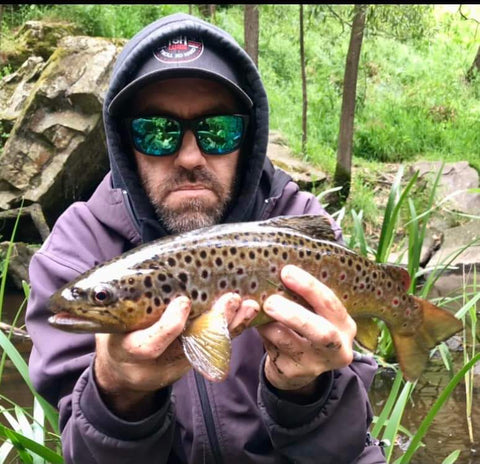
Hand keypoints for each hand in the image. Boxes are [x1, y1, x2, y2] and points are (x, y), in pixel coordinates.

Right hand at [94, 293, 257, 418]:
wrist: (124, 369)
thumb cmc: (116, 332)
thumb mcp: (108, 321)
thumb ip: (119, 301)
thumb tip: (125, 273)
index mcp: (128, 351)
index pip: (150, 346)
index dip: (169, 327)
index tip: (184, 302)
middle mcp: (156, 364)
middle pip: (189, 348)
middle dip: (214, 324)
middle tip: (230, 299)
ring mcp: (178, 365)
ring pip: (210, 348)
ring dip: (232, 325)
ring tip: (249, 304)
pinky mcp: (193, 361)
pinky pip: (217, 346)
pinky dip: (234, 329)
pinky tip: (249, 313)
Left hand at [257, 265, 356, 394]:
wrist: (299, 367)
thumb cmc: (306, 327)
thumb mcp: (314, 313)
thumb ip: (302, 297)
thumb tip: (276, 272)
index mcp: (344, 325)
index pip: (330, 304)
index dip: (309, 287)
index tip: (286, 272)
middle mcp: (337, 348)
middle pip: (321, 332)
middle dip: (294, 314)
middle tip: (270, 301)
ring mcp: (316, 365)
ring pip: (289, 341)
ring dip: (269, 322)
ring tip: (257, 309)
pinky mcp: (294, 373)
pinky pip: (272, 349)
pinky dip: (262, 332)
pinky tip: (256, 323)